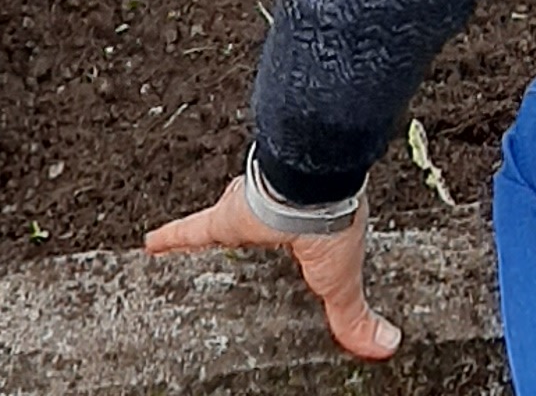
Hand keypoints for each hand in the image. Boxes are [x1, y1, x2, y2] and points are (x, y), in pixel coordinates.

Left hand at [147, 178, 397, 361]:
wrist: (312, 191)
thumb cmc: (332, 228)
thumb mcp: (342, 285)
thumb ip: (354, 316)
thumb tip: (386, 345)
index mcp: (305, 241)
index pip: (289, 258)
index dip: (282, 264)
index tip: (277, 268)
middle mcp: (273, 227)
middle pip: (252, 243)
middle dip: (241, 249)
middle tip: (224, 263)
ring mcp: (247, 219)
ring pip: (220, 233)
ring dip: (205, 242)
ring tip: (184, 256)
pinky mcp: (224, 218)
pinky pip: (190, 230)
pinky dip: (170, 238)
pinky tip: (149, 246)